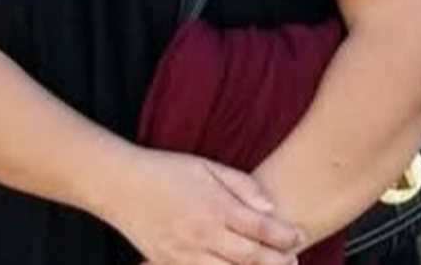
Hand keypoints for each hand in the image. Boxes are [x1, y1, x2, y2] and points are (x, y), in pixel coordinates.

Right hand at [106, 149, 302, 264]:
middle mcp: (202, 233)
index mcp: (215, 206)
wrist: (120, 185)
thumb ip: (242, 185)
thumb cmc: (165, 170)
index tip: (300, 236)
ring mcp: (185, 254)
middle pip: (251, 258)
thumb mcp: (206, 166)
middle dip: (278, 262)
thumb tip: (271, 206)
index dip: (285, 236)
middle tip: (294, 261)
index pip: (260, 228)